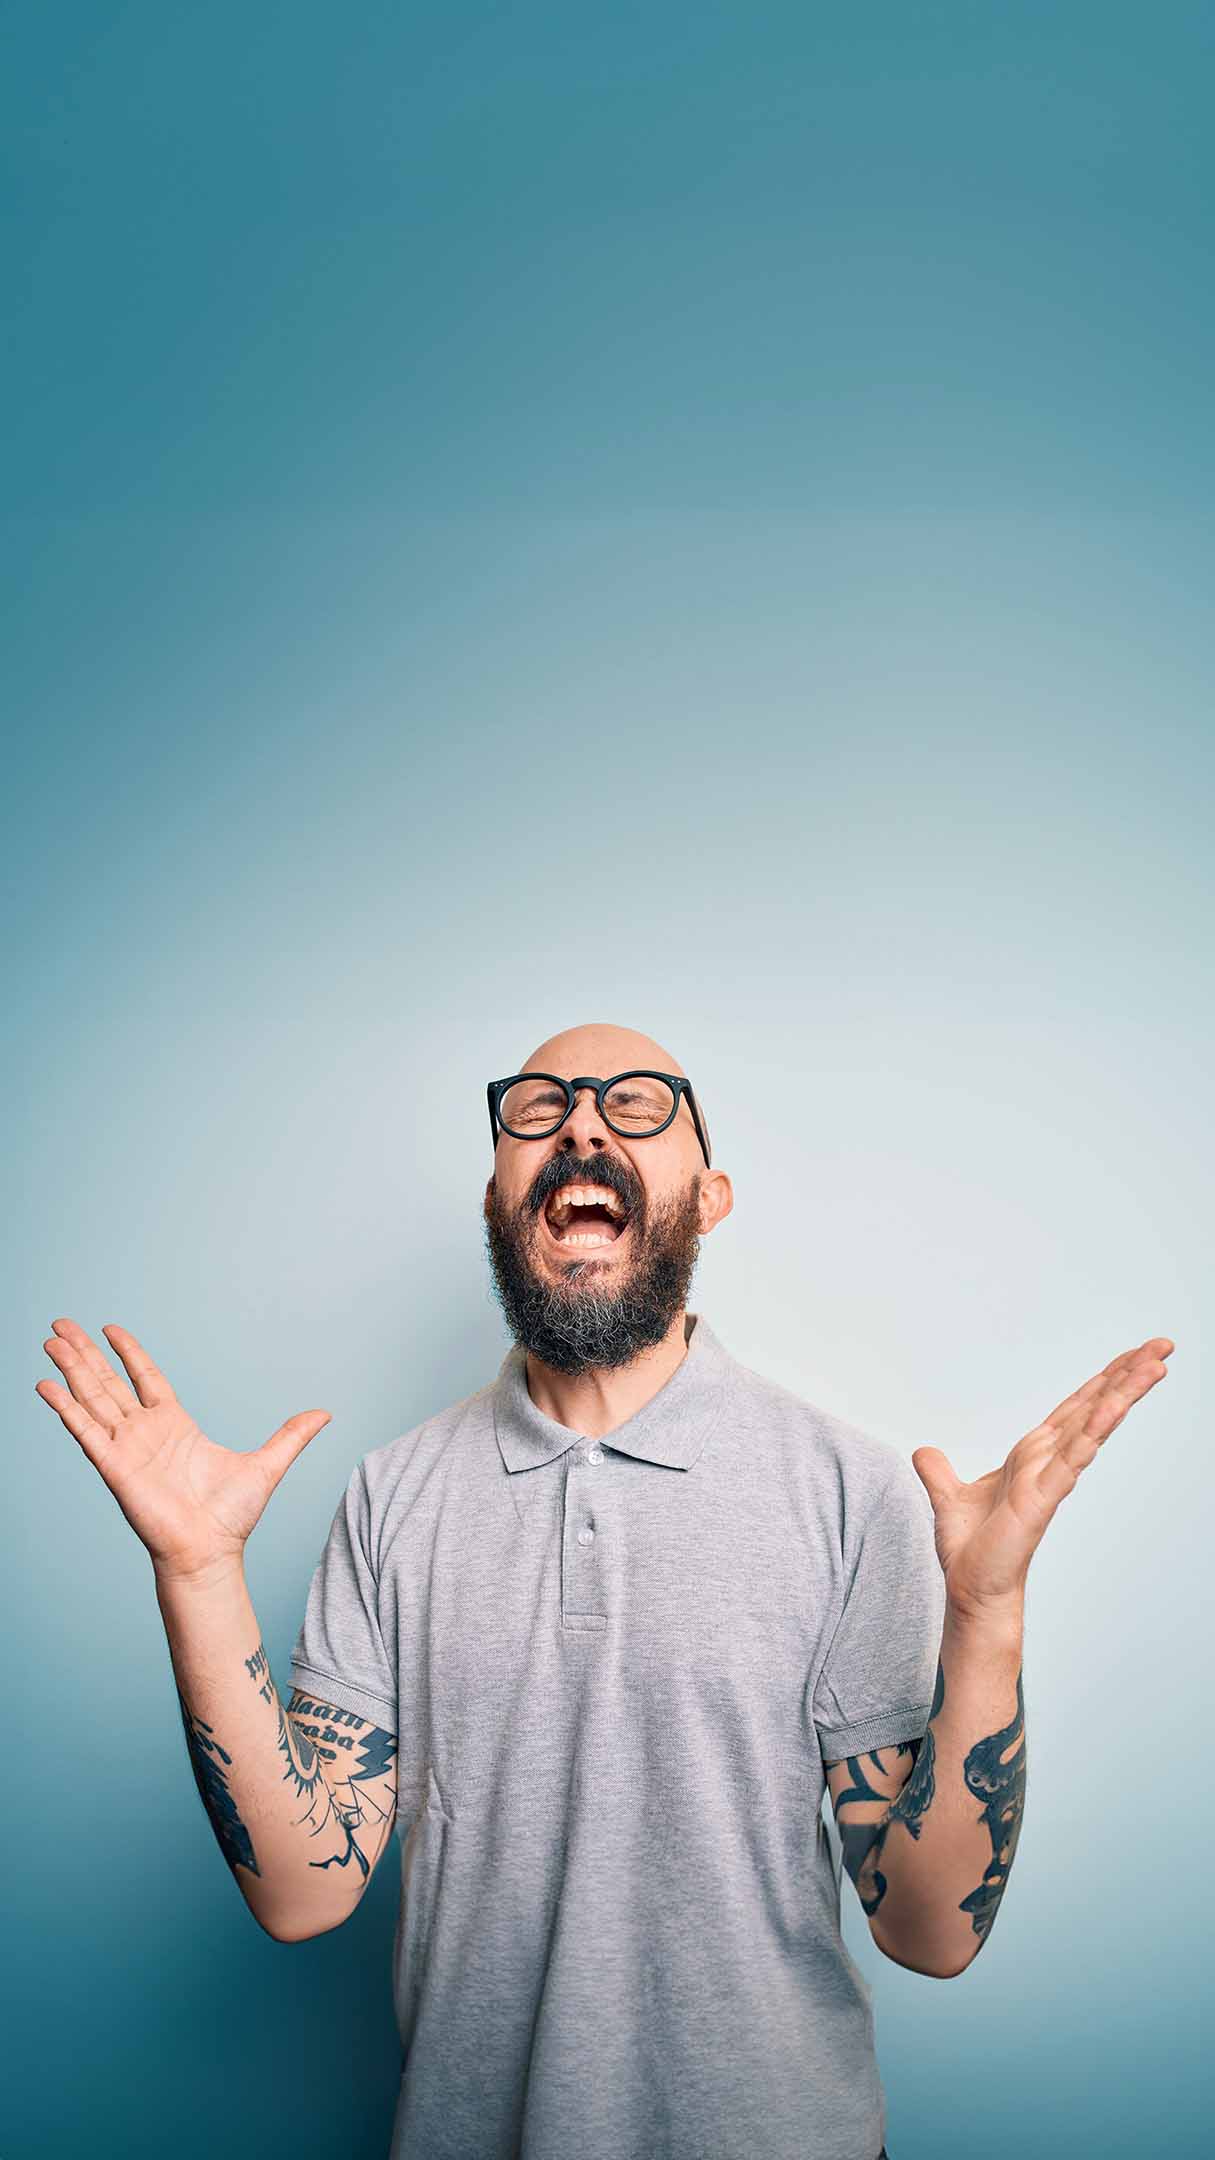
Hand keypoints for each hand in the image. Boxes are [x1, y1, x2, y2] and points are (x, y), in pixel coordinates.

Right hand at [35, 1317, 331, 1581]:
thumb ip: (291, 1436)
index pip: (144, 1378)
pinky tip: (46, 1385)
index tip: (111, 1328)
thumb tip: (325, 1413)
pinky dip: (64, 1408)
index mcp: (175, 1426)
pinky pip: (84, 1431)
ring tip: (51, 1341)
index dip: (128, 1353)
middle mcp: (145, 1433)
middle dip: (85, 1353)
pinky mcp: (114, 1466)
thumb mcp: (268, 1464)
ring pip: (92, 1398)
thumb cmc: (231, 1518)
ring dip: (71, 1369)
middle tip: (61, 1325)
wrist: (211, 1553)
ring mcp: (126, 1448)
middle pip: (108, 1382)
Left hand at [911, 1334, 1174, 1619]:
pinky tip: (1114, 1406)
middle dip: (1129, 1374)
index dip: (1103, 1379)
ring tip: (1155, 1364)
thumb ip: (940, 1473)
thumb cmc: (972, 1551)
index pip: (1074, 1407)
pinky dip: (1092, 1430)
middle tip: (1165, 1345)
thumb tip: (924, 1453)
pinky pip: (1072, 1457)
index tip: (1134, 1354)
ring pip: (1093, 1424)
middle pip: (1095, 1406)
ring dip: (1124, 1393)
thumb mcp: (948, 1498)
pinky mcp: (1043, 1498)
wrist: (971, 1590)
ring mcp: (1050, 1478)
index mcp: (1032, 1455)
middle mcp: (1048, 1460)